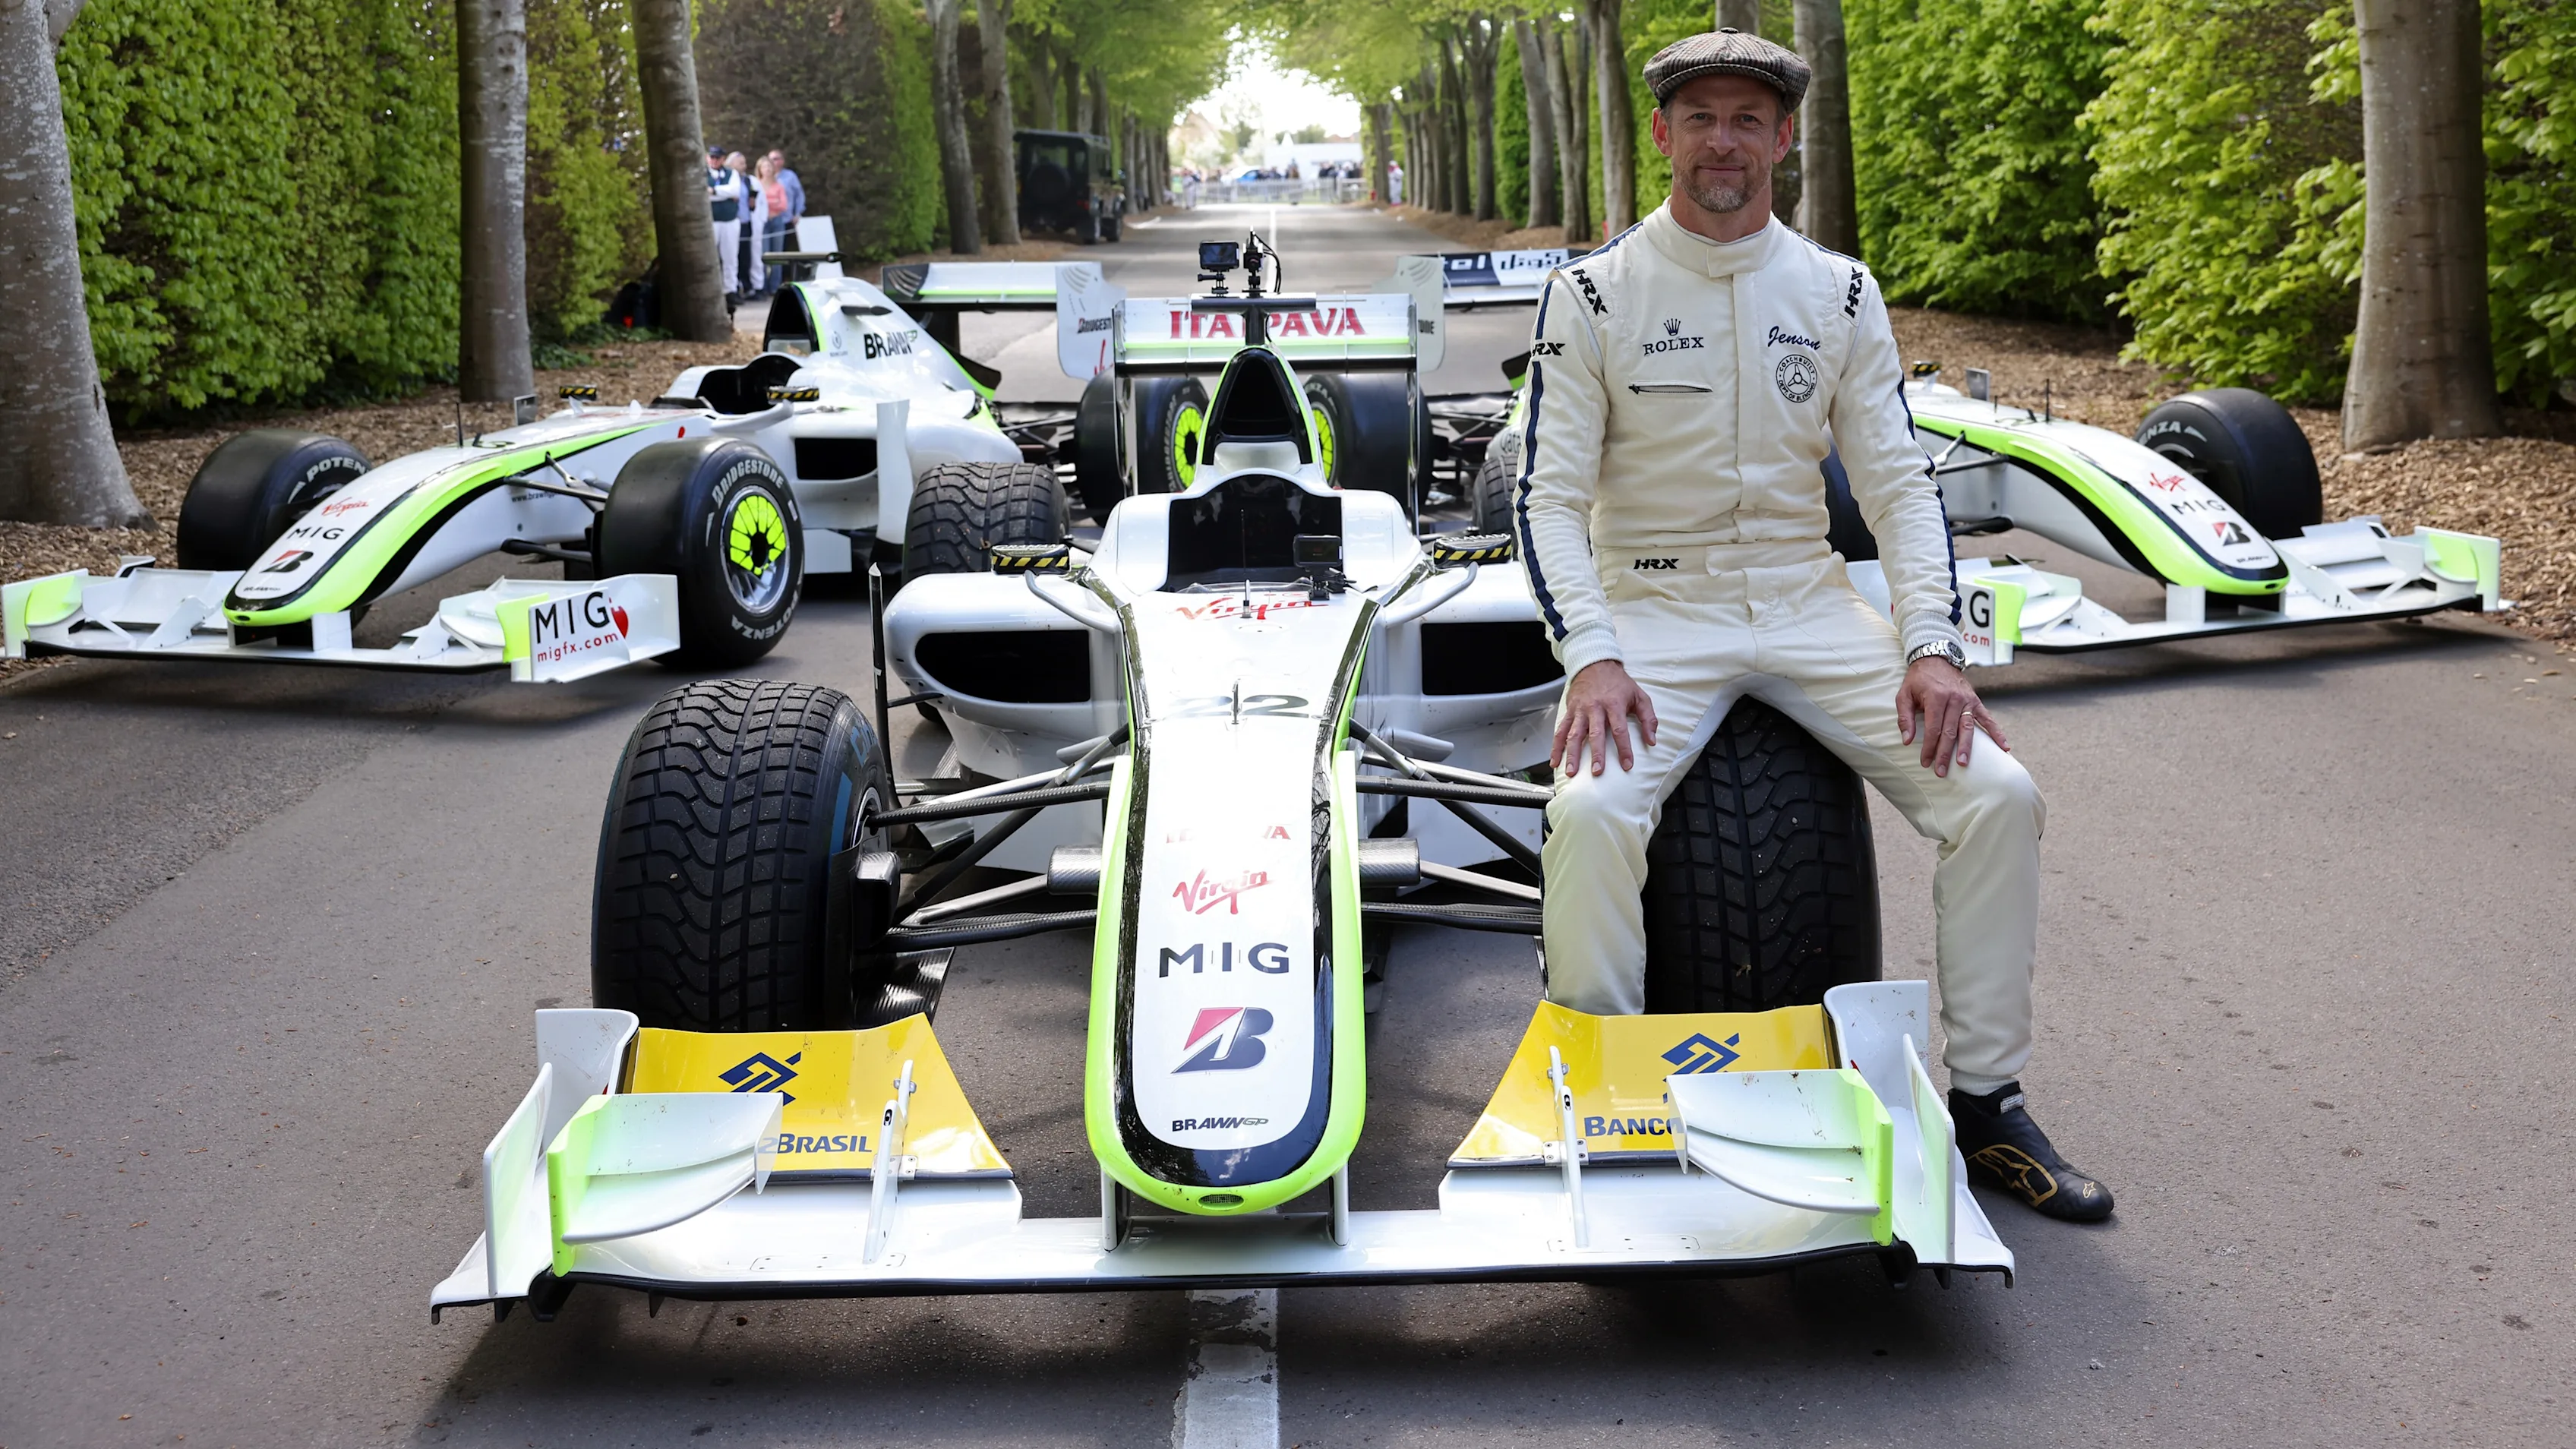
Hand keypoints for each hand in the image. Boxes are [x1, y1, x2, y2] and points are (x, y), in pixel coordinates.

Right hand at [1552, 661, 1658, 775]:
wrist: (1594, 664)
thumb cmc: (1619, 683)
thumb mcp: (1639, 696)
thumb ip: (1649, 719)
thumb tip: (1652, 741)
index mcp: (1614, 704)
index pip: (1620, 729)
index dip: (1624, 748)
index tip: (1627, 765)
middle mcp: (1595, 707)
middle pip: (1595, 734)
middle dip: (1596, 754)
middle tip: (1597, 772)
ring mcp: (1580, 710)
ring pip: (1574, 734)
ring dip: (1572, 754)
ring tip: (1571, 772)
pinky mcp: (1569, 711)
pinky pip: (1561, 730)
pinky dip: (1556, 747)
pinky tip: (1555, 761)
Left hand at [1896, 656, 2008, 776]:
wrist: (1936, 658)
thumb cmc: (1918, 679)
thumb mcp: (1904, 694)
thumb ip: (1905, 717)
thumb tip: (1907, 740)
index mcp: (1936, 697)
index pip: (1933, 728)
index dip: (1929, 747)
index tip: (1925, 762)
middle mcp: (1954, 699)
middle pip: (1950, 731)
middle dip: (1945, 753)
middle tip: (1941, 771)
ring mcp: (1967, 700)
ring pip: (1967, 728)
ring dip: (1966, 747)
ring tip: (1963, 763)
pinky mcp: (1975, 701)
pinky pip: (1987, 718)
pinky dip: (1996, 732)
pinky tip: (2004, 747)